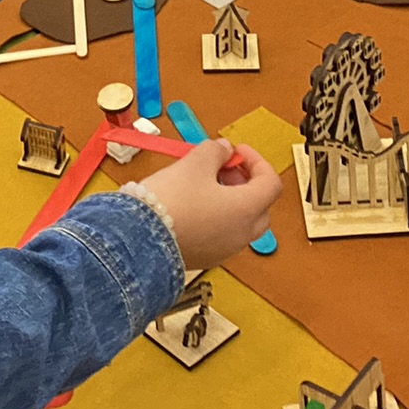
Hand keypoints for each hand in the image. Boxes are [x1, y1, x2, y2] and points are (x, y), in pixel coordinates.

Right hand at [136, 139, 282, 269]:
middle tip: (224, 168)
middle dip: (246, 183)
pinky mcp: (206, 258)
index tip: (237, 152)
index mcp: (247, 209)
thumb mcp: (195, 163)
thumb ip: (215, 151)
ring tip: (204, 184)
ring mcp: (225, 249)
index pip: (271, 183)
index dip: (257, 162)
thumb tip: (223, 150)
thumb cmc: (170, 201)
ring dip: (232, 200)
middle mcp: (242, 234)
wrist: (138, 239)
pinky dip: (218, 217)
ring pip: (242, 222)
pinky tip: (193, 205)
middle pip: (261, 206)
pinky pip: (223, 235)